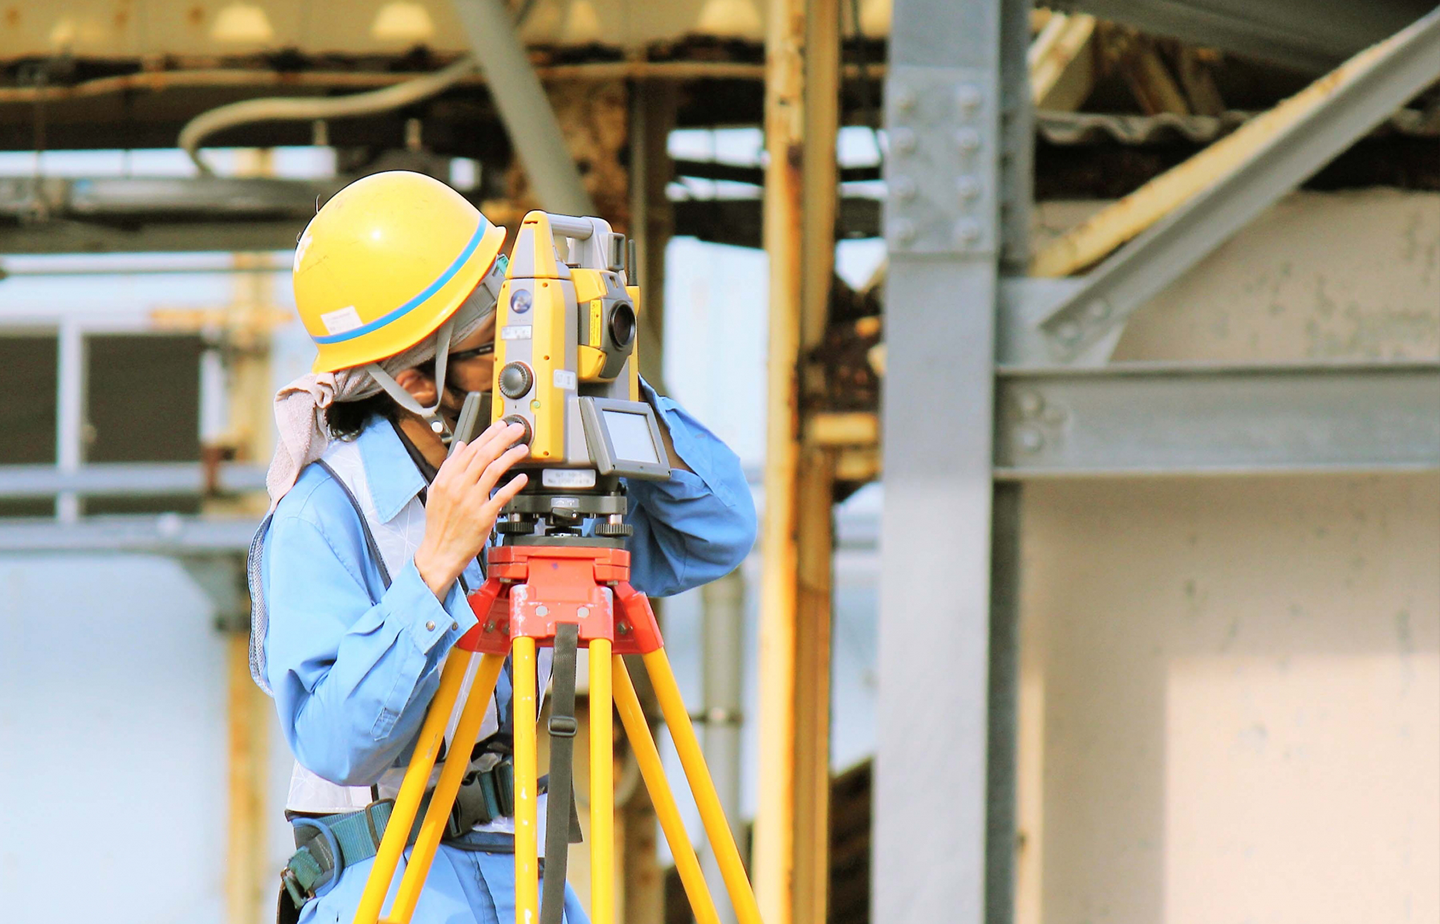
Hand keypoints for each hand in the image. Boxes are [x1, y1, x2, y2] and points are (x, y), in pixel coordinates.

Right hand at [413, 421, 529, 597]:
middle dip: (502, 439)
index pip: (470, 450)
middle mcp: (458, 487)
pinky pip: (501, 496)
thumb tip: (461, 447)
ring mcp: (471, 501)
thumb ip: (449, 467)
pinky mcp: (483, 516)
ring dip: (510, 456)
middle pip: (484, 455)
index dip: (488, 435)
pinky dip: (513, 485)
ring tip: (523, 449)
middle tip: (516, 429)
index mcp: (447, 479)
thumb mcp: (437, 491)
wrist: (439, 553)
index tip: (500, 427)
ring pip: (493, 471)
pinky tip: (522, 477)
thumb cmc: (440, 525)